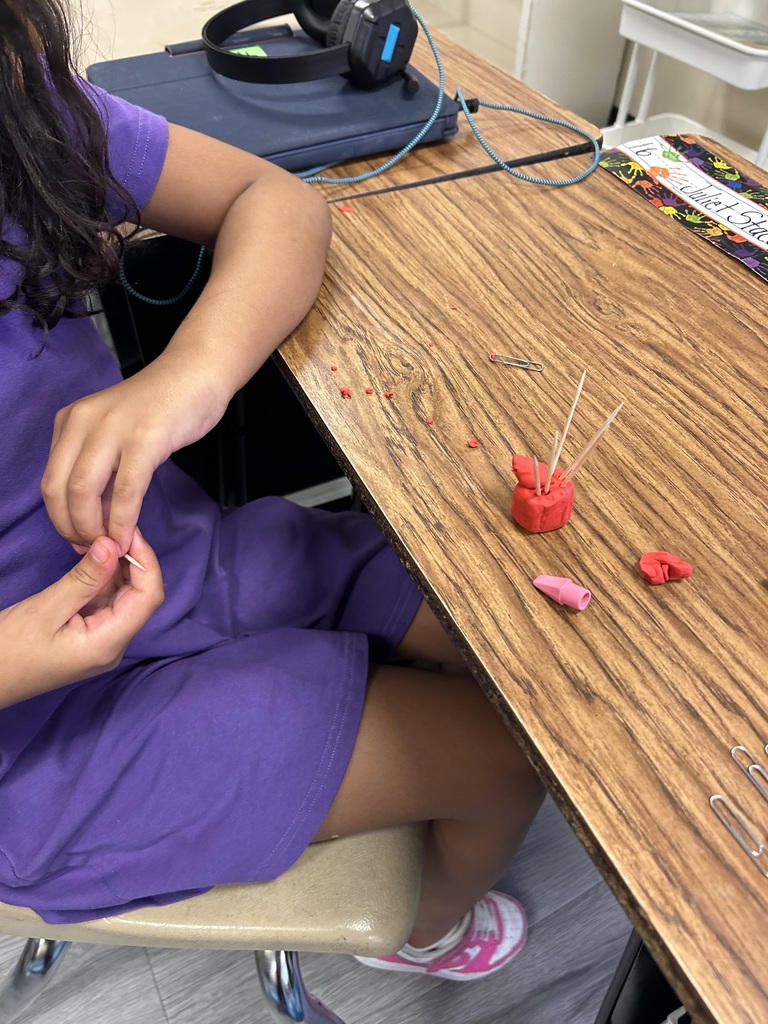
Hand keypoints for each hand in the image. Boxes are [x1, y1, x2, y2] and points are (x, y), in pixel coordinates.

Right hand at [0, 531, 163, 708]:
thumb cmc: (8, 650)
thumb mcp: (45, 609)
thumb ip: (84, 579)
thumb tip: (112, 545)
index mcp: (108, 643)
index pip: (148, 598)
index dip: (146, 562)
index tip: (128, 532)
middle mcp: (114, 645)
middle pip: (140, 597)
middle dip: (133, 561)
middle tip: (113, 529)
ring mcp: (103, 642)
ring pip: (124, 598)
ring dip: (118, 568)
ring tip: (103, 538)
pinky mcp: (91, 636)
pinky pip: (107, 603)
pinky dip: (103, 580)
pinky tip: (94, 559)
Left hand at [41, 363, 224, 553]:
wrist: (196, 373)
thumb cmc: (161, 407)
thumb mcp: (116, 432)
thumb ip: (101, 467)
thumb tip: (93, 516)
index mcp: (71, 421)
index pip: (50, 481)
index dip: (61, 519)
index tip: (81, 539)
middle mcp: (83, 421)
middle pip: (59, 489)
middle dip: (73, 528)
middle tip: (95, 548)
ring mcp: (113, 428)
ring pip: (84, 492)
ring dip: (95, 529)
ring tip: (112, 545)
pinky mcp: (144, 439)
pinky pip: (125, 491)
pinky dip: (123, 520)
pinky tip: (129, 534)